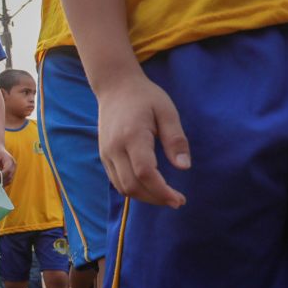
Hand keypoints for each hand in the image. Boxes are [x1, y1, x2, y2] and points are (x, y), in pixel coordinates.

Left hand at [0, 143, 16, 185]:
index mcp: (9, 160)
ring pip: (9, 180)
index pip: (7, 171)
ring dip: (2, 182)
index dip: (1, 176)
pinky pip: (8, 179)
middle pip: (9, 176)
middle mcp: (13, 165)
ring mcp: (13, 169)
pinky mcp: (10, 172)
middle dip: (1, 180)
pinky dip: (3, 182)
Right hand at [96, 70, 189, 207]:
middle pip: (132, 185)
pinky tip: (150, 187)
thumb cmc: (145, 97)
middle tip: (176, 200)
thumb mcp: (167, 112)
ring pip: (123, 187)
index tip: (179, 199)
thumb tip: (184, 167)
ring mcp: (106, 153)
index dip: (162, 191)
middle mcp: (115, 148)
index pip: (145, 172)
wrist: (115, 87)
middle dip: (155, 198)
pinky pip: (117, 181)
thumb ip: (175, 139)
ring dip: (144, 197)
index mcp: (132, 136)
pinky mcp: (104, 155)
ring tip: (165, 196)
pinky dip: (134, 189)